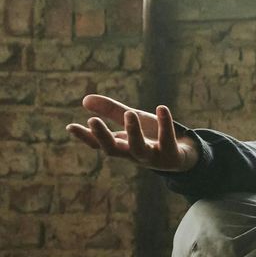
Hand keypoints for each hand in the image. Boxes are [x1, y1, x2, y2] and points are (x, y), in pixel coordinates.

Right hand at [65, 94, 198, 173]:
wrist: (183, 154)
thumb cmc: (153, 137)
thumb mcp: (132, 121)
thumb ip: (111, 111)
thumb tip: (85, 99)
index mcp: (121, 146)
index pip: (98, 144)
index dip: (84, 136)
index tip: (70, 126)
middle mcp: (133, 154)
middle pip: (113, 149)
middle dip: (102, 136)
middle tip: (92, 120)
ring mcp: (152, 157)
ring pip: (139, 149)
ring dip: (133, 131)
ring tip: (130, 113)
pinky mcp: (171, 155)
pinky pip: (168, 141)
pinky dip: (165, 125)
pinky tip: (162, 108)